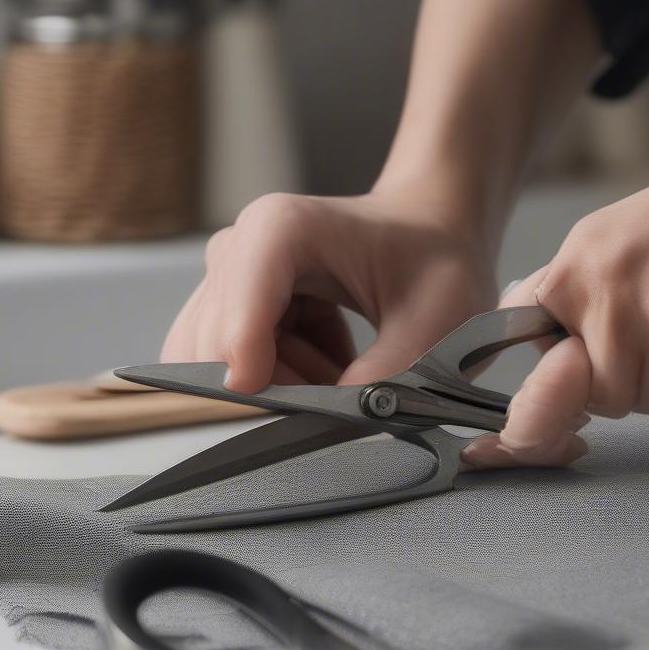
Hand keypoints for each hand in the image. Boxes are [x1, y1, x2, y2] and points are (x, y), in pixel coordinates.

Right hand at [163, 190, 498, 389]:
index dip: (251, 367)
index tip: (287, 407)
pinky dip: (280, 382)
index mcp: (281, 230)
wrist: (429, 232)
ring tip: (340, 371)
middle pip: (214, 348)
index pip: (235, 312)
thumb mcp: (434, 319)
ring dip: (279, 387)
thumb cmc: (434, 258)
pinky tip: (326, 365)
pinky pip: (231, 368)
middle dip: (276, 386)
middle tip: (342, 387)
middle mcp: (239, 247)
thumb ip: (386, 372)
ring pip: (217, 366)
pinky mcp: (231, 307)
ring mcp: (229, 278)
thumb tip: (335, 419)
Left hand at [464, 149, 648, 467]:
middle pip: (602, 396)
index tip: (578, 377)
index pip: (539, 357)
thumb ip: (569, 291)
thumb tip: (530, 335)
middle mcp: (598, 303)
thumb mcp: (603, 239)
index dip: (561, 380)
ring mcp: (645, 327)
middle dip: (632, 382)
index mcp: (568, 276)